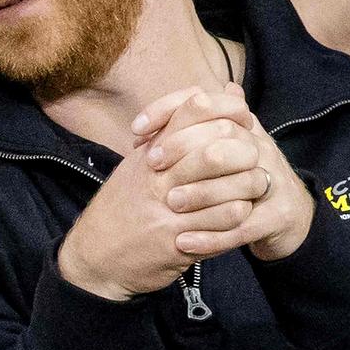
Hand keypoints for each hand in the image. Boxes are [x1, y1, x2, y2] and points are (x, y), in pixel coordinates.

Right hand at [57, 86, 260, 299]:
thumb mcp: (140, 164)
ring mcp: (167, 207)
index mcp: (150, 149)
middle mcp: (158, 173)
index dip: (228, 110)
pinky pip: (222, 222)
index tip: (241, 123)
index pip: (195, 108)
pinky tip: (241, 214)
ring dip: (248, 186)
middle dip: (245, 151)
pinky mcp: (176, 240)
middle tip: (255, 158)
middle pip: (217, 147)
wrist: (95, 255)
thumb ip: (173, 133)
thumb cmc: (123, 207)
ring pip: (227, 187)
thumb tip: (208, 94)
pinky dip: (238, 215)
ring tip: (255, 187)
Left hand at [136, 84, 315, 261]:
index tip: (136, 130)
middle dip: (182, 148)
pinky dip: (212, 237)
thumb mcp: (211, 154)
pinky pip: (245, 225)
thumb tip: (145, 129)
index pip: (203, 101)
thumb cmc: (237, 180)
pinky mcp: (280, 215)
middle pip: (223, 133)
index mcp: (240, 126)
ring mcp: (274, 180)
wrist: (283, 217)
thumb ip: (182, 139)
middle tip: (151, 165)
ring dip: (200, 192)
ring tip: (169, 204)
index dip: (167, 110)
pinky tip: (184, 242)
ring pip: (238, 179)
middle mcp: (259, 146)